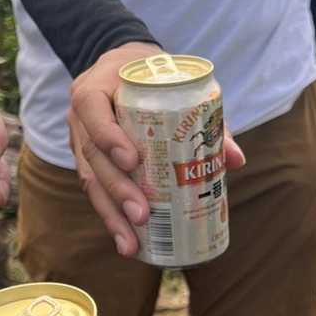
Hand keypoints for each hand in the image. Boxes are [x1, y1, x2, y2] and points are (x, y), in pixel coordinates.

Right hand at [70, 44, 245, 257]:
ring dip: (112, 215)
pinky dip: (112, 217)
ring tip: (132, 244)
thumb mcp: (176, 86)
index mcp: (97, 87)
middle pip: (93, 156)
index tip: (132, 161)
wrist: (124, 71)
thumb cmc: (154, 78)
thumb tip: (235, 159)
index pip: (93, 109)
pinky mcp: (87, 163)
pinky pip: (95, 191)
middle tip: (142, 214)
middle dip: (117, 190)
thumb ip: (205, 117)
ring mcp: (79, 141)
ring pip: (90, 181)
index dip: (109, 136)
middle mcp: (80, 117)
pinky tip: (127, 241)